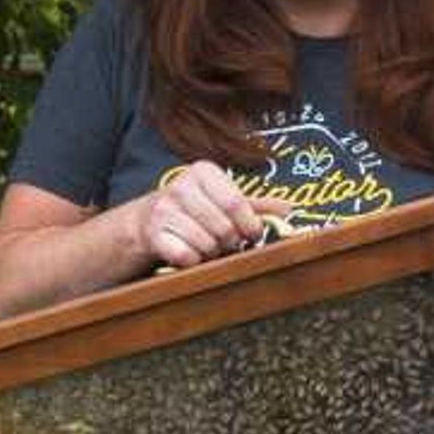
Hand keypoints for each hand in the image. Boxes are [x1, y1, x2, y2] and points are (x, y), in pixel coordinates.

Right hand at [136, 160, 261, 269]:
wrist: (145, 222)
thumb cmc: (192, 210)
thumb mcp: (221, 200)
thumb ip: (255, 205)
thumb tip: (289, 209)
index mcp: (202, 172)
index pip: (236, 203)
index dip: (250, 225)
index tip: (252, 234)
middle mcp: (180, 186)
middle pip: (224, 227)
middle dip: (231, 242)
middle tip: (227, 243)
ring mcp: (164, 210)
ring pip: (207, 244)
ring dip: (212, 253)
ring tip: (207, 246)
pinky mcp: (153, 234)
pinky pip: (186, 256)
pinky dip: (193, 261)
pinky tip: (190, 253)